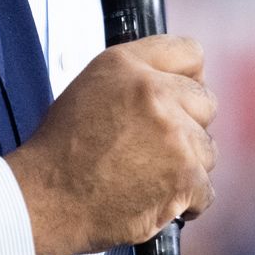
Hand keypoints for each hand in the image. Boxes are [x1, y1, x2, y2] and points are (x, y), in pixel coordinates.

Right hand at [4, 35, 216, 254]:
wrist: (47, 198)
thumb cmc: (61, 150)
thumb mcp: (91, 87)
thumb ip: (136, 77)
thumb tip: (177, 83)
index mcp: (127, 64)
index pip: (191, 53)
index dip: (189, 79)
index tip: (182, 98)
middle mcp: (154, 91)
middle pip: (206, 102)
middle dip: (188, 126)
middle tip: (157, 147)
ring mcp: (173, 134)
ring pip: (208, 149)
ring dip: (186, 166)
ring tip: (149, 176)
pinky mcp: (184, 176)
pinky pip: (206, 190)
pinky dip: (186, 202)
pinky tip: (157, 199)